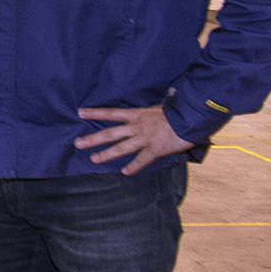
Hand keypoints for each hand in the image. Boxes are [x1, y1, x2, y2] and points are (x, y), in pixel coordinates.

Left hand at [74, 105, 195, 174]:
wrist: (193, 118)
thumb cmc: (178, 110)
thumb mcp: (160, 105)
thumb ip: (150, 110)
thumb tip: (152, 99)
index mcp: (137, 114)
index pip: (111, 113)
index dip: (95, 113)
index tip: (80, 112)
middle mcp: (137, 127)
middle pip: (110, 133)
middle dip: (93, 138)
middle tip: (77, 143)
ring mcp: (145, 139)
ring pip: (121, 148)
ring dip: (106, 154)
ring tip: (93, 159)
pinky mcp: (155, 150)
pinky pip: (141, 160)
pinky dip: (133, 166)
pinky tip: (124, 172)